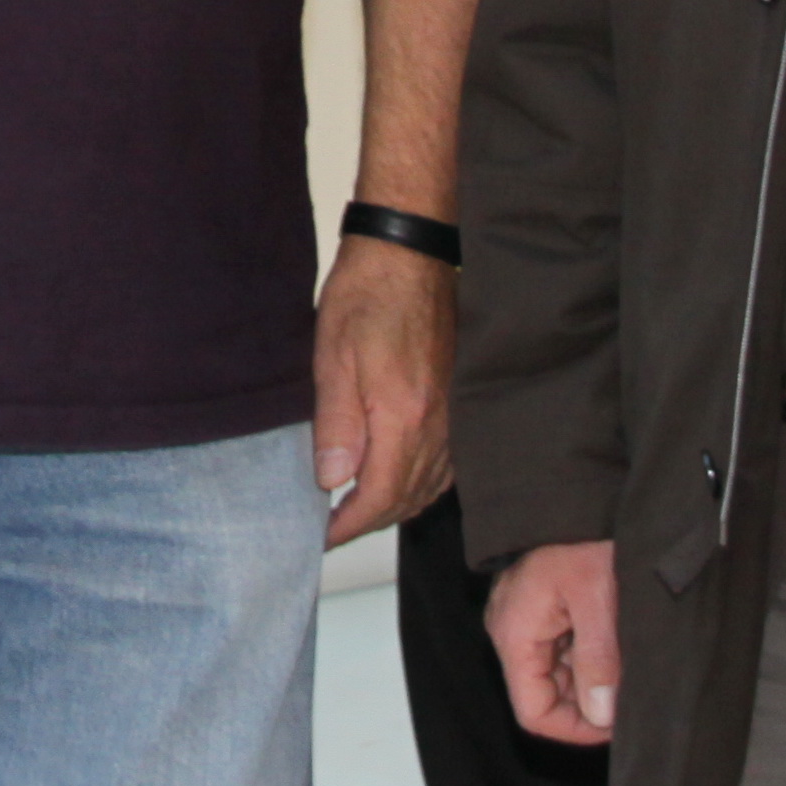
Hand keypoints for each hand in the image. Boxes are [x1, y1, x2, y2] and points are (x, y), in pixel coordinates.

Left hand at [310, 231, 450, 545]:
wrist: (410, 252)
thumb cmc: (368, 294)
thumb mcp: (333, 357)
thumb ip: (336, 424)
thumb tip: (332, 480)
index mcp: (404, 415)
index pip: (379, 497)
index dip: (349, 524)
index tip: (323, 534)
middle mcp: (438, 424)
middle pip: (407, 499)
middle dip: (370, 522)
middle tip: (334, 527)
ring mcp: (456, 415)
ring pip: (430, 486)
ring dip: (396, 507)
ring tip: (360, 511)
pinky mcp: (462, 402)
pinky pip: (448, 466)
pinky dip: (422, 485)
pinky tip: (400, 480)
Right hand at [486, 540, 618, 745]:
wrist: (577, 485)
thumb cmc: (584, 534)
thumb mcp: (598, 599)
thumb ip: (598, 660)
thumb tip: (601, 715)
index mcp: (515, 634)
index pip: (534, 712)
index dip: (576, 729)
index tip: (618, 723)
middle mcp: (513, 631)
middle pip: (546, 694)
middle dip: (590, 701)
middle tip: (633, 692)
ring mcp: (527, 617)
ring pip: (558, 672)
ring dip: (595, 676)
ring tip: (630, 662)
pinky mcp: (544, 605)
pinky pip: (564, 646)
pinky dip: (592, 653)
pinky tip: (619, 641)